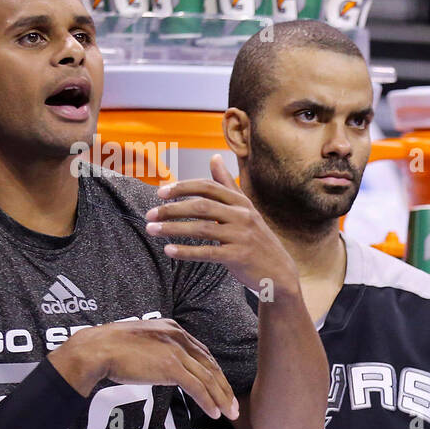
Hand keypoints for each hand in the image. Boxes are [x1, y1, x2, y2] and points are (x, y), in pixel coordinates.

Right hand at [50, 317, 238, 419]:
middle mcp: (178, 337)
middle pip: (209, 365)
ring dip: (220, 398)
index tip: (220, 386)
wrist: (96, 350)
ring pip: (207, 378)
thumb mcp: (141, 341)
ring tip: (229, 413)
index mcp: (172, 329)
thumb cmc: (110, 348)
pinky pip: (197, 387)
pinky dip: (207, 401)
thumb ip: (158, 350)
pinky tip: (214, 412)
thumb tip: (165, 367)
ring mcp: (176, 352)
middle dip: (223, 387)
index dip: (214, 372)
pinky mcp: (171, 367)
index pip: (201, 353)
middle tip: (232, 404)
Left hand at [145, 156, 299, 296]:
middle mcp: (243, 216)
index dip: (182, 187)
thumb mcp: (245, 209)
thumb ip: (227, 185)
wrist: (279, 271)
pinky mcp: (239, 256)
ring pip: (201, 229)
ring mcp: (242, 236)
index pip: (208, 187)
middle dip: (172, 209)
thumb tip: (214, 157)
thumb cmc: (256, 239)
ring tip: (152, 230)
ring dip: (172, 229)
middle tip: (150, 215)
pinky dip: (186, 251)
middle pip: (201, 206)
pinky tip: (169, 250)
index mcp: (242, 203)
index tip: (160, 192)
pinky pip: (207, 252)